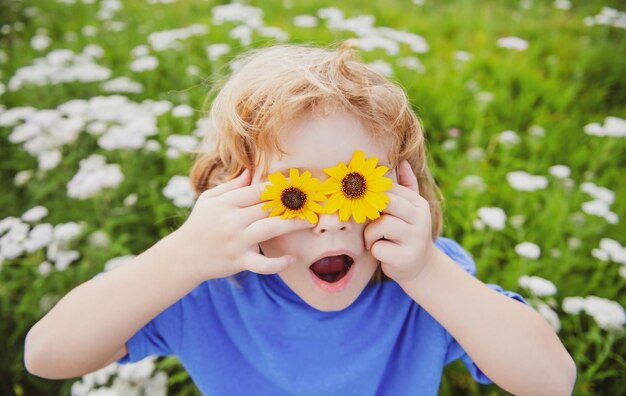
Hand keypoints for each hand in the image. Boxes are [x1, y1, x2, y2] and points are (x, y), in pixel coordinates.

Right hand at [169, 169, 314, 280]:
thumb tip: (251, 170)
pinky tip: (291, 258)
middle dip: (292, 203)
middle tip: (313, 201)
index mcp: (226, 203)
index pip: (257, 190)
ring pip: (269, 229)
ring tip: (311, 221)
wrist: (183, 256)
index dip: (279, 185)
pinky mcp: (238, 262)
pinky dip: (277, 263)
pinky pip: (262, 264)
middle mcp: (231, 221)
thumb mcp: (209, 200)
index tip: (299, 183)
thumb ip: (232, 186)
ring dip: (292, 224)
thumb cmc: (200, 224)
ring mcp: (236, 242)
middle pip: (267, 207)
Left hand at [364, 160, 434, 282]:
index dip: (372, 196)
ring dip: (370, 235)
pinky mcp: (405, 258)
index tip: (365, 204)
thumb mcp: (411, 210)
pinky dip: (375, 251)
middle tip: (369, 221)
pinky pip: (378, 248)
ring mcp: (416, 239)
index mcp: (420, 205)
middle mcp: (421, 220)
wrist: (420, 267)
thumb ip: (407, 185)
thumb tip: (402, 161)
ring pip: (380, 225)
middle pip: (387, 203)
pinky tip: (383, 254)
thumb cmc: (407, 233)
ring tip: (374, 240)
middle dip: (372, 212)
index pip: (390, 190)